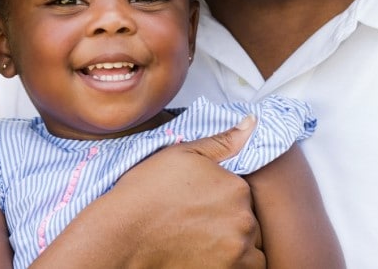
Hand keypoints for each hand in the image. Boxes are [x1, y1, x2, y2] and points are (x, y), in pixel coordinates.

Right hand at [118, 115, 263, 267]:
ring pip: (249, 248)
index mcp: (237, 187)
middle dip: (230, 223)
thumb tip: (253, 122)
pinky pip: (247, 268)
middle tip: (196, 222)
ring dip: (233, 245)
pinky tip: (205, 255)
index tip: (200, 204)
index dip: (222, 200)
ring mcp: (237, 250)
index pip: (244, 195)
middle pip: (248, 223)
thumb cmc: (146, 193)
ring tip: (200, 240)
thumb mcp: (182, 154)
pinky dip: (231, 263)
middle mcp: (243, 220)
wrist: (124, 234)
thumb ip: (223, 141)